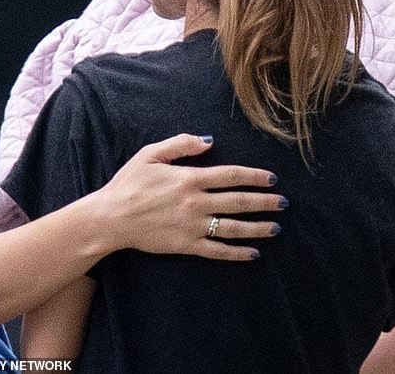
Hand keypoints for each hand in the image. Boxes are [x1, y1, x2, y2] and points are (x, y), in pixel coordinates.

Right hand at [98, 134, 283, 260]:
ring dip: (258, 228)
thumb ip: (181, 144)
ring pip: (233, 227)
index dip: (255, 177)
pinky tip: (253, 253)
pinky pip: (217, 250)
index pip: (231, 176)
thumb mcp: (150, 154)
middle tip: (283, 203)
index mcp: (189, 178)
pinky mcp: (186, 245)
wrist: (111, 218)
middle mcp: (195, 202)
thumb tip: (209, 141)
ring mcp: (192, 225)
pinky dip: (237, 253)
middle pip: (238, 202)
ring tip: (276, 227)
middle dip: (264, 202)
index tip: (271, 179)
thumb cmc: (129, 183)